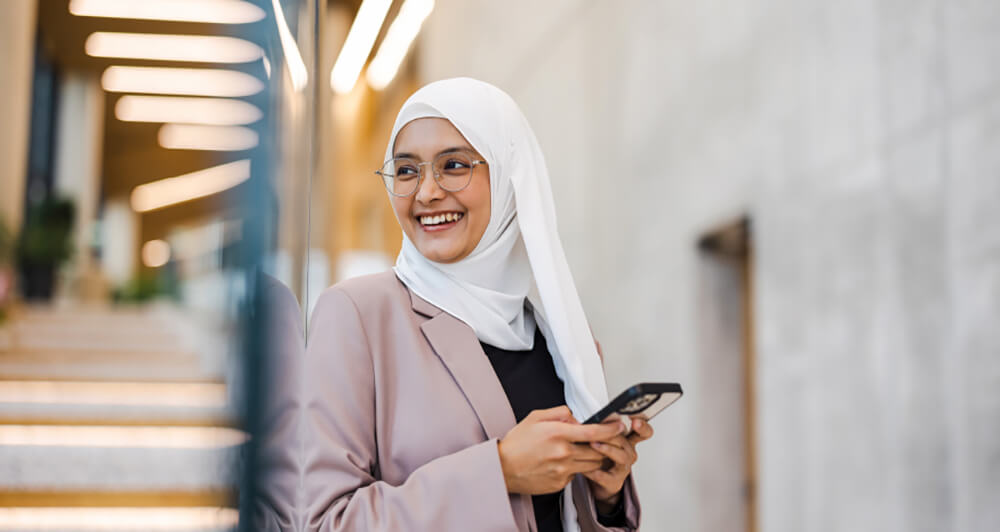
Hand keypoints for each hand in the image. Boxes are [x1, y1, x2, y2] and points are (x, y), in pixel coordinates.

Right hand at [497, 405, 622, 494]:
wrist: (502, 468)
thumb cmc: (516, 443)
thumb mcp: (536, 417)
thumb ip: (560, 413)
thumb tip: (577, 416)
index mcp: (557, 433)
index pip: (593, 431)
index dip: (611, 428)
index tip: (618, 426)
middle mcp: (562, 453)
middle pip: (598, 450)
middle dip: (602, 444)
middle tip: (598, 439)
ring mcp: (562, 470)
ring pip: (591, 464)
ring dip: (591, 457)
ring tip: (579, 450)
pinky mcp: (560, 483)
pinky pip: (577, 474)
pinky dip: (575, 468)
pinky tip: (562, 462)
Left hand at [583, 417, 653, 507]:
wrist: (600, 480)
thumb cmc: (600, 456)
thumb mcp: (598, 437)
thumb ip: (591, 425)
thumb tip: (573, 413)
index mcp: (627, 440)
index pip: (643, 432)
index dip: (642, 426)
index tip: (636, 421)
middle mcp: (628, 452)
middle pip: (626, 441)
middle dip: (612, 435)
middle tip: (599, 430)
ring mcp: (623, 467)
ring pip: (621, 457)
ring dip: (607, 449)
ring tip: (593, 445)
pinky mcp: (615, 481)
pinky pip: (607, 476)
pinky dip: (595, 471)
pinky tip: (586, 468)